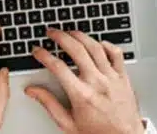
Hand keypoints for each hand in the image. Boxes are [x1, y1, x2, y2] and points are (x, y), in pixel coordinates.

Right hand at [26, 29, 144, 133]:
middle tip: (52, 33)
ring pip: (95, 47)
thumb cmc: (98, 133)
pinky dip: (106, 44)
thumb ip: (49, 104)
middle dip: (60, 37)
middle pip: (76, 50)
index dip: (44, 55)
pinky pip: (116, 54)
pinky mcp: (123, 78)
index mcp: (82, 95)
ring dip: (80, 36)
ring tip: (70, 32)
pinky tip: (97, 43)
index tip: (38, 51)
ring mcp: (112, 78)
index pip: (58, 67)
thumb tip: (33, 91)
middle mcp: (97, 83)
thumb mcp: (68, 124)